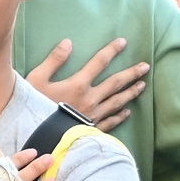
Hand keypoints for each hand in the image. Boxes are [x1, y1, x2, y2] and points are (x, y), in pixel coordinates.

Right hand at [26, 37, 146, 131]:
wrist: (37, 137)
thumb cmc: (33, 107)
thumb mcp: (37, 79)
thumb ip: (53, 60)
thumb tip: (68, 42)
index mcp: (78, 84)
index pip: (99, 62)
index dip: (112, 51)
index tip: (124, 42)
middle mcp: (91, 99)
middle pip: (116, 83)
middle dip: (132, 73)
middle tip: (146, 66)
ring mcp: (94, 116)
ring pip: (117, 102)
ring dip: (131, 92)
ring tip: (143, 85)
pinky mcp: (92, 129)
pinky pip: (111, 122)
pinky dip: (120, 116)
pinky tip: (128, 112)